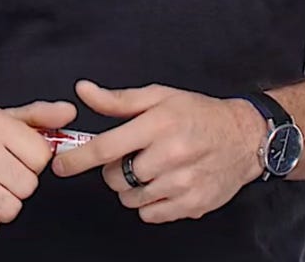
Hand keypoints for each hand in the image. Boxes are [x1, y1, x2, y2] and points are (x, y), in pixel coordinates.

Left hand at [50, 80, 264, 222]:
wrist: (244, 137)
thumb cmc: (199, 113)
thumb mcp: (159, 97)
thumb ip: (118, 100)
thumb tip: (83, 91)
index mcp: (158, 124)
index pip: (106, 147)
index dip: (78, 159)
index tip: (61, 165)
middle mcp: (170, 154)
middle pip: (115, 177)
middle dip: (114, 169)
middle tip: (132, 156)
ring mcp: (182, 183)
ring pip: (131, 198)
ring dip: (132, 187)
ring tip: (151, 169)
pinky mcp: (192, 204)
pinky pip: (151, 214)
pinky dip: (150, 203)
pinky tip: (164, 184)